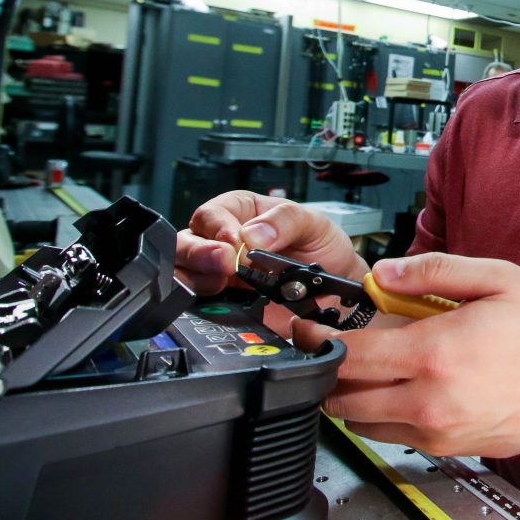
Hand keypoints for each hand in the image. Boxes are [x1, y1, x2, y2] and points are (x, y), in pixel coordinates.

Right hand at [174, 191, 366, 295]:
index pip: (212, 214)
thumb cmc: (320, 246)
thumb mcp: (313, 222)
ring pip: (184, 273)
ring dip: (195, 279)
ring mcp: (219, 274)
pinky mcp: (224, 303)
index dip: (218, 228)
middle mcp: (221, 242)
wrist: (335, 286)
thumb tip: (254, 234)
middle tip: (224, 264)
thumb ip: (286, 221)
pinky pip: (201, 306)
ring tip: (221, 282)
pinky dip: (205, 306)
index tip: (234, 241)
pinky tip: (223, 304)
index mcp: (239, 212)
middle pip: (185, 243)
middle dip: (198, 253)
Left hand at [291, 252, 519, 458]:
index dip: (316, 340)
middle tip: (330, 347)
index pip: (348, 354)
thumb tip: (385, 271)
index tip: (306, 328)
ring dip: (350, 394)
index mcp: (434, 353)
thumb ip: (434, 270)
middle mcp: (427, 400)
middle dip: (326, 370)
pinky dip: (380, 413)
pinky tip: (403, 386)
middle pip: (339, 396)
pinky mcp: (441, 449)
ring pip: (357, 421)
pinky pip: (388, 435)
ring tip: (371, 366)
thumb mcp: (498, 279)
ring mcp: (432, 430)